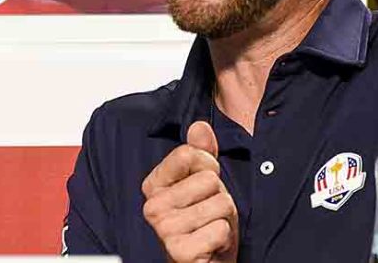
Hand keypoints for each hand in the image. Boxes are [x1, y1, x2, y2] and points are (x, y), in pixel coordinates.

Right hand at [141, 121, 238, 262]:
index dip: (208, 166)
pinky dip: (224, 238)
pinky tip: (212, 245)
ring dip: (225, 218)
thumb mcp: (205, 183)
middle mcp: (153, 207)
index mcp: (153, 185)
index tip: (203, 186)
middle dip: (220, 196)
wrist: (208, 262)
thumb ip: (202, 153)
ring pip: (219, 203)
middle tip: (210, 213)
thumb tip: (199, 127)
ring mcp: (164, 230)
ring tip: (212, 228)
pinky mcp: (180, 252)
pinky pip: (220, 229)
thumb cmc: (205, 223)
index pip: (187, 154)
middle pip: (208, 179)